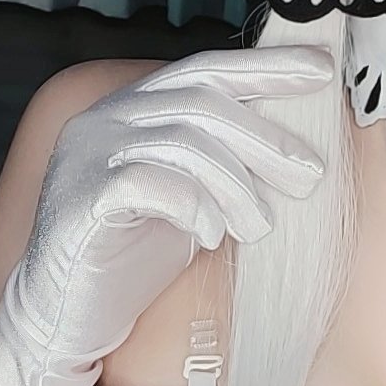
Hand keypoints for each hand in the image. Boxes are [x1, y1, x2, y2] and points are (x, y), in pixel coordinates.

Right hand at [14, 45, 332, 363]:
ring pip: (183, 140)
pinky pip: (150, 182)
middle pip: (201, 101)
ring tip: (258, 226)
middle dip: (264, 137)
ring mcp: (86, 155)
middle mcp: (104, 119)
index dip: (264, 67)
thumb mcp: (190, 199)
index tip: (321, 72)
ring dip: (237, 185)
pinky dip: (194, 206)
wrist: (65, 318)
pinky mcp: (79, 197)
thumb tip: (293, 148)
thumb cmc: (131, 259)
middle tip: (308, 176)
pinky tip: (210, 234)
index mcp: (131, 110)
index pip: (204, 69)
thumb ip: (221, 162)